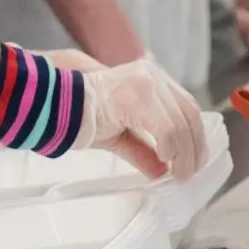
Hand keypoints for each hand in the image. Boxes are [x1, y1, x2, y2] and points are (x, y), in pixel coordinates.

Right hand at [69, 55, 206, 179]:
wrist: (53, 106)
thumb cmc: (81, 117)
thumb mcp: (120, 136)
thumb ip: (143, 149)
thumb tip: (162, 171)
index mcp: (151, 77)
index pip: (186, 105)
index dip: (194, 135)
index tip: (194, 160)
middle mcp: (152, 74)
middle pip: (189, 113)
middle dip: (193, 147)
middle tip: (189, 172)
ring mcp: (145, 82)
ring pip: (180, 123)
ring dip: (184, 154)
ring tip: (179, 173)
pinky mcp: (136, 96)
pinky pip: (165, 128)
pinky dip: (171, 149)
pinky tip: (165, 162)